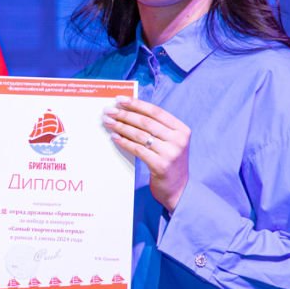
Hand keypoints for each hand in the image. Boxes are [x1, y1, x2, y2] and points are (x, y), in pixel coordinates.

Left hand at [104, 96, 189, 211]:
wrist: (177, 189)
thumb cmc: (168, 161)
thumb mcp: (169, 141)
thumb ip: (156, 127)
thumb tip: (129, 110)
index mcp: (181, 130)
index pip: (156, 112)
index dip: (136, 104)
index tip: (120, 99)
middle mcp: (178, 140)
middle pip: (146, 122)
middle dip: (125, 114)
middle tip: (109, 111)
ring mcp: (170, 153)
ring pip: (140, 135)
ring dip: (121, 127)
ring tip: (108, 122)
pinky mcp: (160, 165)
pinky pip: (137, 150)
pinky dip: (124, 142)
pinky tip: (115, 137)